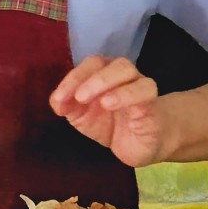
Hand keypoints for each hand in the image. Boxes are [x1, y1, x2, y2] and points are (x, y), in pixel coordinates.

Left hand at [49, 56, 164, 167]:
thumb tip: (56, 100)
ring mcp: (139, 88)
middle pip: (112, 63)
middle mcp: (124, 76)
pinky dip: (127, 96)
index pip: (91, 65)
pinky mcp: (151, 106)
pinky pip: (145, 93)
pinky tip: (111, 105)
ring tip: (100, 102)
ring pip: (130, 72)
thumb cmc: (109, 124)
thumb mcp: (81, 116)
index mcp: (104, 74)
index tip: (60, 97)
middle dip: (93, 78)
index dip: (74, 77)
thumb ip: (65, 105)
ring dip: (110, 83)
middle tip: (79, 97)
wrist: (139, 145)